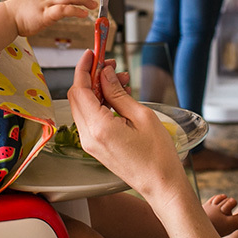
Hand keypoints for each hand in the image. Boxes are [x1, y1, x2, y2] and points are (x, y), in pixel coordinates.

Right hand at [3, 0, 96, 36]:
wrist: (5, 18)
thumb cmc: (17, 15)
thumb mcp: (34, 7)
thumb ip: (45, 6)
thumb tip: (53, 10)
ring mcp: (46, 5)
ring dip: (84, 0)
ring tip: (93, 5)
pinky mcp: (45, 15)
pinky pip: (64, 10)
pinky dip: (75, 10)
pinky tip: (83, 14)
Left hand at [68, 50, 185, 196]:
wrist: (160, 185)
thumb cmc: (157, 155)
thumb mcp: (141, 116)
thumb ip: (118, 93)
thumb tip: (105, 74)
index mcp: (98, 128)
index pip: (80, 89)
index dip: (84, 67)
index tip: (92, 52)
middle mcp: (88, 136)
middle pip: (77, 97)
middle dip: (91, 76)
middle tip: (110, 64)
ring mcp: (89, 144)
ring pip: (83, 107)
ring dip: (97, 89)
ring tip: (121, 80)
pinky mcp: (95, 147)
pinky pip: (90, 118)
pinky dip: (99, 103)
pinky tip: (118, 96)